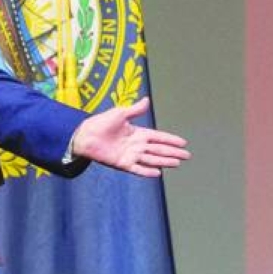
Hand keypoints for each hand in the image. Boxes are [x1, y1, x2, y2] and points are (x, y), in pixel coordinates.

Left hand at [70, 97, 188, 177]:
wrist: (85, 135)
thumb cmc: (101, 123)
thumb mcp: (120, 114)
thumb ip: (135, 110)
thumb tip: (147, 100)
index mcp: (137, 133)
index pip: (158, 137)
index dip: (170, 139)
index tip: (183, 142)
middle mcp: (136, 145)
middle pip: (158, 149)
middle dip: (172, 152)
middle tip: (187, 155)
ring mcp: (130, 155)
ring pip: (151, 159)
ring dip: (164, 161)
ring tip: (177, 163)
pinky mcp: (122, 164)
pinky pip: (137, 169)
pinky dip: (147, 171)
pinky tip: (158, 173)